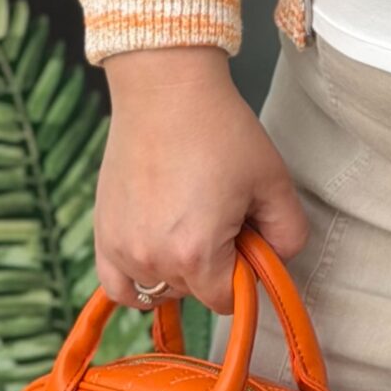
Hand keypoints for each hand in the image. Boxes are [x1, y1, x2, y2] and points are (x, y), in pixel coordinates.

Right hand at [94, 47, 309, 314]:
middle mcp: (152, 260)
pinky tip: (157, 253)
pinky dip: (138, 280)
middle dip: (213, 265)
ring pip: (160, 289)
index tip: (246, 237)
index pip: (227, 300)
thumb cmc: (221, 131)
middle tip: (220, 214)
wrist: (165, 91)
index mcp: (196, 254)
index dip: (244, 272)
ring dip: (179, 270)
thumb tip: (278, 262)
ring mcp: (121, 249)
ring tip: (188, 222)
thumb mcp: (273, 181)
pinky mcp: (101, 234)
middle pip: (194, 293)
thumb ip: (289, 233)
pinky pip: (118, 285)